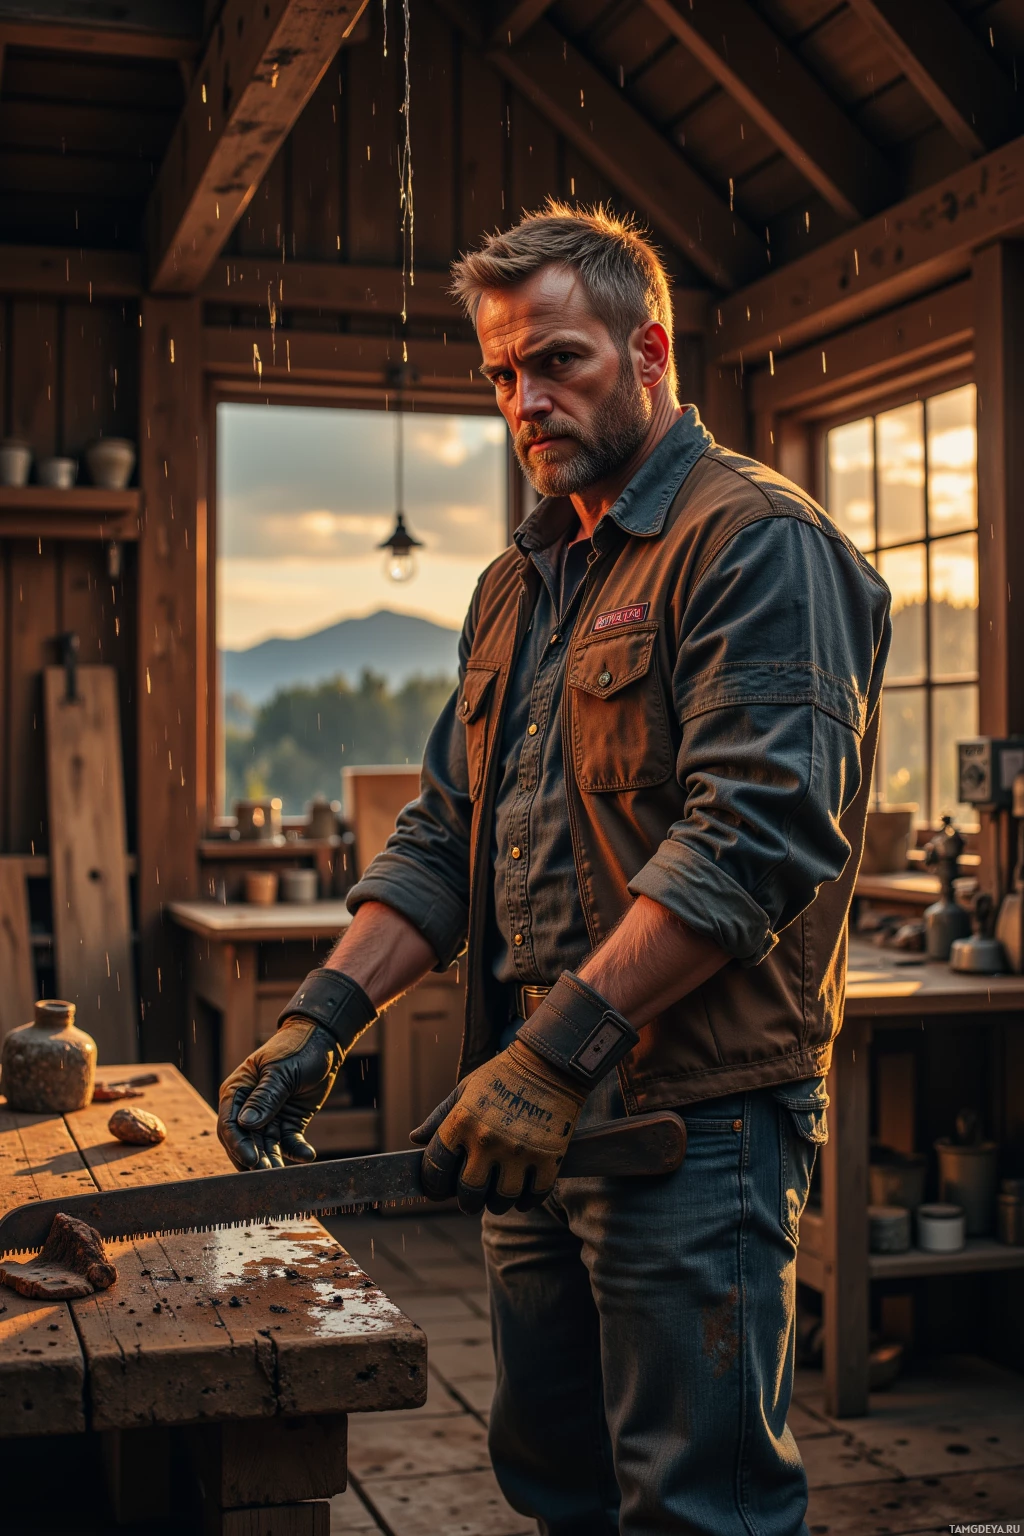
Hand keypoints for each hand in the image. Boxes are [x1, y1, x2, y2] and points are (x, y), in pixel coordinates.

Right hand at [218, 1019, 341, 1169]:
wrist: (324, 1042)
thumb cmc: (297, 1048)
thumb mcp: (281, 1071)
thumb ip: (265, 1098)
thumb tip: (244, 1124)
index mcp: (237, 1091)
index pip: (230, 1123)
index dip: (238, 1144)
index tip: (250, 1160)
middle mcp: (249, 1108)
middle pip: (245, 1140)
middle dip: (254, 1159)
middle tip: (266, 1176)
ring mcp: (269, 1117)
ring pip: (266, 1146)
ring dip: (273, 1161)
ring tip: (282, 1175)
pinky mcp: (289, 1123)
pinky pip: (289, 1142)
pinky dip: (297, 1150)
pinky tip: (308, 1155)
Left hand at [410, 1038, 585, 1213]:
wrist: (548, 1064)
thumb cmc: (501, 1076)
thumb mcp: (464, 1089)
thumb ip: (439, 1117)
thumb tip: (415, 1139)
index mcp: (462, 1122)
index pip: (436, 1167)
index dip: (433, 1184)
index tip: (437, 1189)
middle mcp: (487, 1140)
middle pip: (469, 1193)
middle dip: (466, 1201)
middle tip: (470, 1198)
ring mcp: (518, 1151)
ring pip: (501, 1200)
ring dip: (497, 1203)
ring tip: (496, 1196)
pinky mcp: (548, 1158)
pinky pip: (534, 1196)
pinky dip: (527, 1201)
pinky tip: (522, 1194)